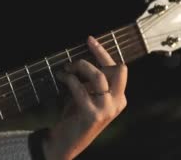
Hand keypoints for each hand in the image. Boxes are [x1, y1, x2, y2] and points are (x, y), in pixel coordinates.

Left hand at [43, 36, 127, 159]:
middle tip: (79, 54)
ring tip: (66, 68)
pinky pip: (79, 88)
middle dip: (98, 55)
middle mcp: (117, 103)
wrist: (65, 141)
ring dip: (79, 67)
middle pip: (117, 69)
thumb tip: (82, 57)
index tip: (89, 39)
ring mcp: (107, 109)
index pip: (118, 68)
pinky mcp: (92, 114)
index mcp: (119, 97)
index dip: (103, 52)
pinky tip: (61, 77)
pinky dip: (68, 79)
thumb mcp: (86, 94)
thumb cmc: (74, 115)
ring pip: (98, 76)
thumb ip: (90, 80)